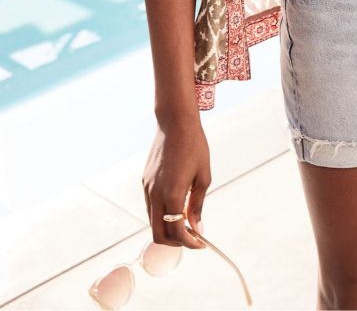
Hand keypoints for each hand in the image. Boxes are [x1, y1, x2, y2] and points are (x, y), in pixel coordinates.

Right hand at [142, 119, 210, 248]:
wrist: (175, 122)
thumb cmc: (194, 146)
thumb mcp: (203, 176)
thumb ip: (197, 204)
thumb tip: (198, 228)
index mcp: (172, 194)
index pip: (176, 231)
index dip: (189, 242)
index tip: (201, 243)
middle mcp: (155, 194)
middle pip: (158, 234)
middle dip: (175, 242)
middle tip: (192, 236)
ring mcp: (147, 188)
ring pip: (152, 221)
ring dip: (168, 228)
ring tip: (186, 221)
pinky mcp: (145, 181)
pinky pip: (151, 207)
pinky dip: (162, 214)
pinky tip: (177, 206)